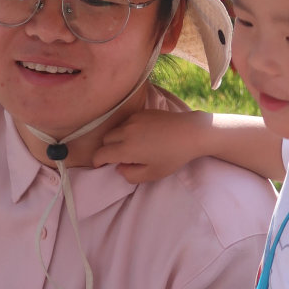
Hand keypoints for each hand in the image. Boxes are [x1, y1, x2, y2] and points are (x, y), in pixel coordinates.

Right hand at [92, 110, 210, 182]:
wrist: (190, 133)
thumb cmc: (173, 156)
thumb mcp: (153, 174)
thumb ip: (131, 175)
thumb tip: (119, 168)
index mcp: (126, 149)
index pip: (101, 154)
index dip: (97, 162)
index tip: (101, 166)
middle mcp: (126, 132)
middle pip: (105, 140)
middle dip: (107, 149)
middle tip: (117, 158)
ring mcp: (133, 119)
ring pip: (115, 129)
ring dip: (116, 139)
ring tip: (130, 146)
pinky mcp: (142, 112)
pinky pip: (126, 121)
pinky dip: (127, 129)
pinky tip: (141, 135)